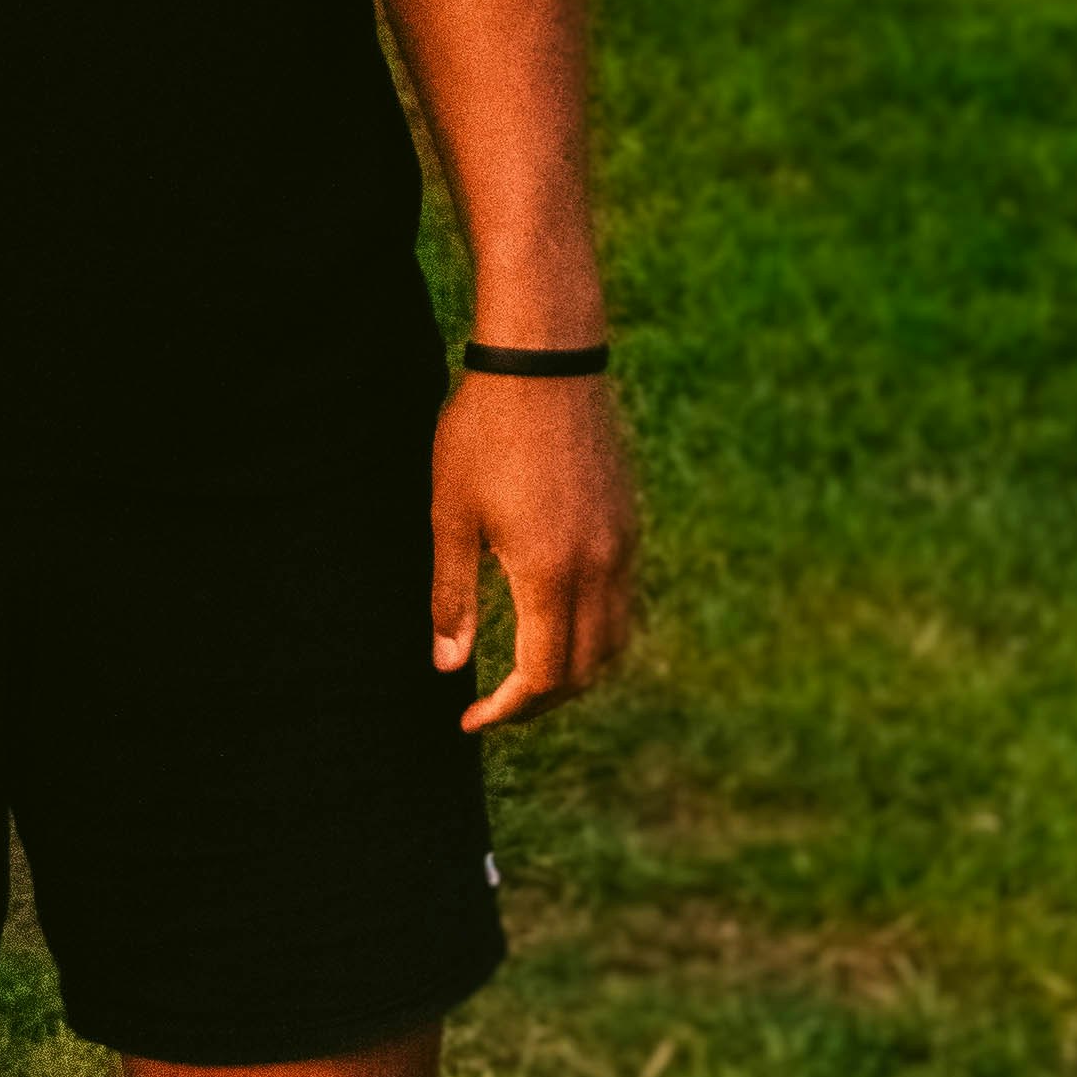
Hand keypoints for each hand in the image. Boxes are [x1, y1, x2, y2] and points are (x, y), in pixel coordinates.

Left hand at [430, 371, 637, 732]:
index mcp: (549, 571)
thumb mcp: (450, 514)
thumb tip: (447, 666)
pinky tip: (554, 620)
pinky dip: (593, 631)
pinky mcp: (628, 520)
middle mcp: (599, 566)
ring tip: (526, 675)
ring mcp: (622, 543)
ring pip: (613, 640)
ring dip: (574, 671)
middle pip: (586, 670)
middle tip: (495, 706)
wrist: (544, 357)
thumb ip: (451, 595)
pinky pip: (622, 601)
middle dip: (541, 701)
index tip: (472, 719)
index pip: (543, 675)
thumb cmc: (484, 430)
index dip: (509, 710)